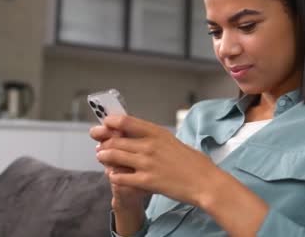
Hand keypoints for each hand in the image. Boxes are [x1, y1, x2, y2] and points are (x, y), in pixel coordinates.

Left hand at [94, 115, 221, 206]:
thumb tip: (141, 138)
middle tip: (99, 145)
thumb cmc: (195, 163)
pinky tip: (113, 176)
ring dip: (104, 157)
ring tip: (101, 157)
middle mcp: (150, 146)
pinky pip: (120, 177)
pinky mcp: (146, 181)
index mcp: (158, 133)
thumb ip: (156, 139)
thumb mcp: (174, 142)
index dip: (111, 122)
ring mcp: (147, 163)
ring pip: (114, 157)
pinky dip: (113, 176)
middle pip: (116, 140)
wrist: (205, 182)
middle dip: (103, 142)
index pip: (126, 122)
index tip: (105, 123)